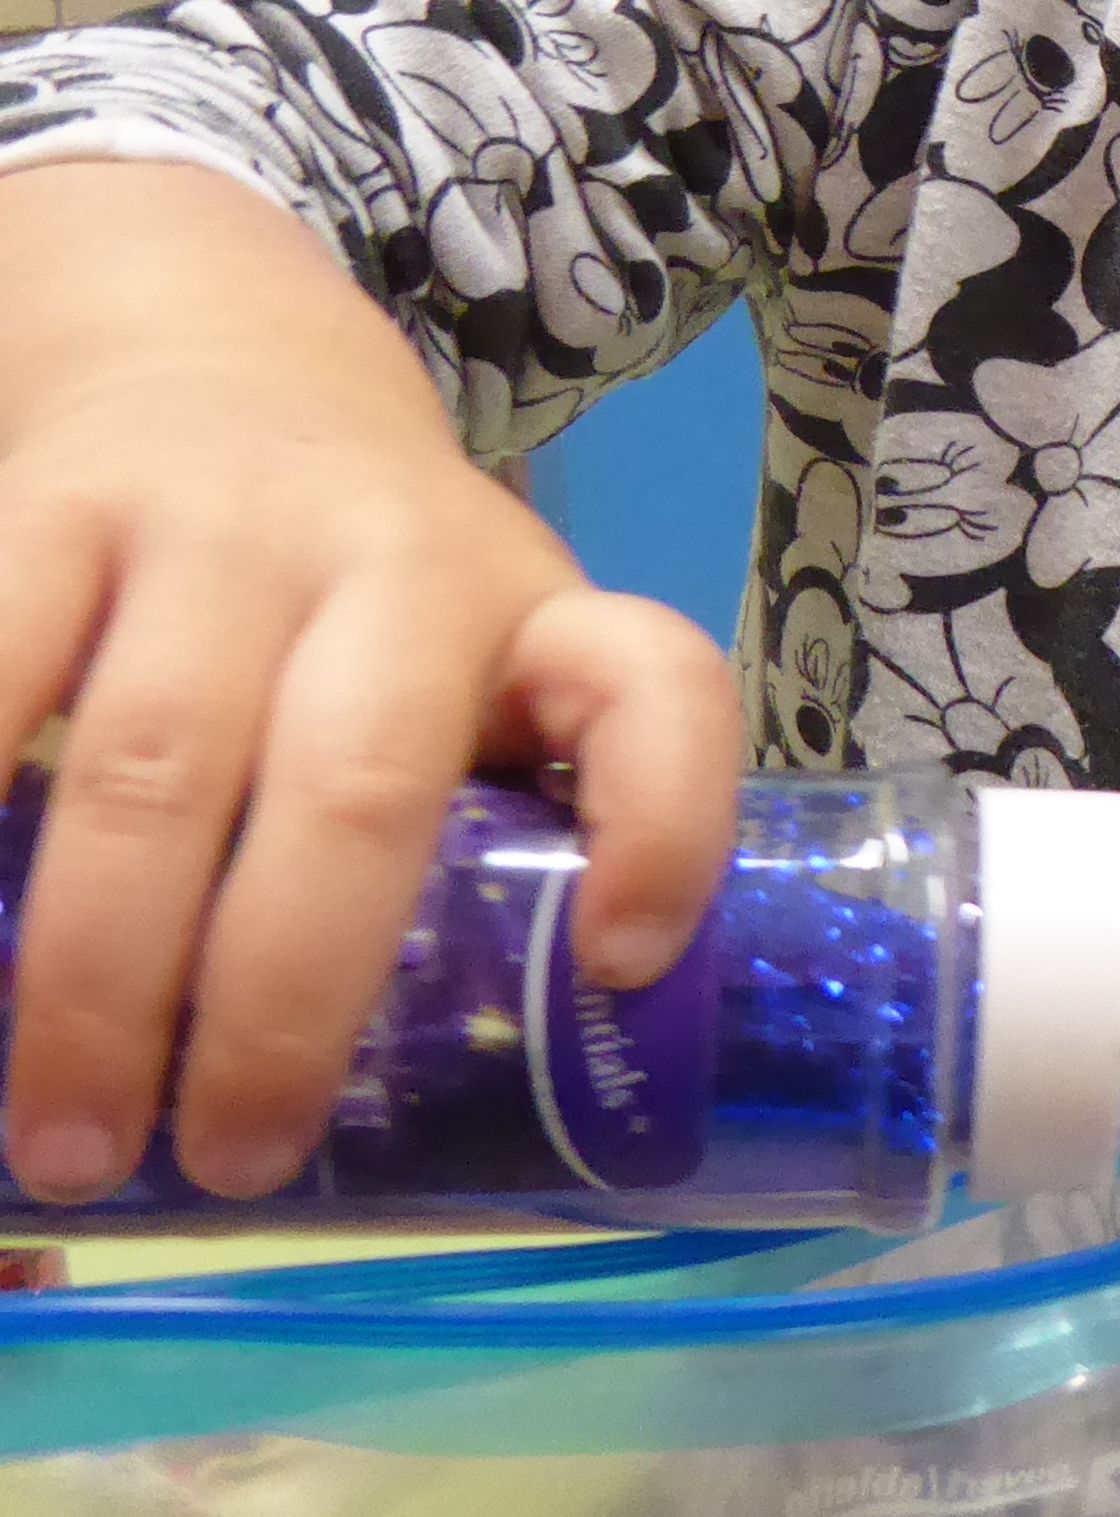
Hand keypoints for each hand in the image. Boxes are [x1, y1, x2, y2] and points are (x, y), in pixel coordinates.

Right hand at [0, 161, 738, 1206]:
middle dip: (289, 1000)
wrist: (223, 352)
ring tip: (63, 1142)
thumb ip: (478, 836)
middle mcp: (391, 559)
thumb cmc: (364, 597)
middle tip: (229, 1164)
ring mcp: (215, 528)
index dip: (662, 823)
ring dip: (96, 980)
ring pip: (155, 764)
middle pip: (358, 785)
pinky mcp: (52, 509)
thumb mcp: (471, 668)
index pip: (650, 692)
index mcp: (528, 616)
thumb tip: (451, 1129)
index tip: (620, 963)